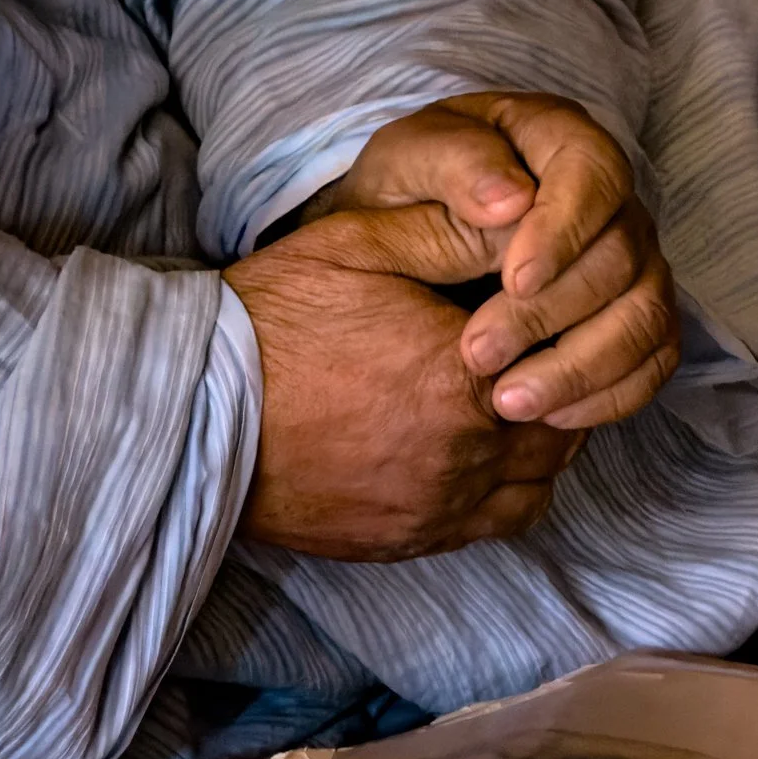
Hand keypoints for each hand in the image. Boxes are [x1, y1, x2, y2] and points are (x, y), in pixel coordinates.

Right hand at [225, 208, 582, 561]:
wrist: (194, 414)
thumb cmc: (271, 321)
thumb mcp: (358, 246)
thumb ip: (451, 232)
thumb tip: (525, 218)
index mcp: (463, 378)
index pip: (562, 354)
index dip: (562, 329)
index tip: (539, 311)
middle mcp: (464, 455)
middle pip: (562, 424)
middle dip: (557, 387)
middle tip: (533, 356)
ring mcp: (439, 507)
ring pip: (540, 481)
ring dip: (539, 444)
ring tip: (508, 406)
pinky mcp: (411, 540)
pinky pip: (497, 524)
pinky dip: (504, 491)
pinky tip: (476, 454)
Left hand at [305, 93, 680, 429]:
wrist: (406, 250)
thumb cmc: (407, 196)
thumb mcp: (406, 163)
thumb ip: (451, 165)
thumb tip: (511, 200)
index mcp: (560, 141)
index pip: (594, 175)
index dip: (564, 231)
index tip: (513, 279)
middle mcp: (611, 203)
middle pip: (620, 258)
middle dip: (550, 315)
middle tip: (478, 354)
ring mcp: (633, 265)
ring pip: (644, 318)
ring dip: (579, 368)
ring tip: (508, 403)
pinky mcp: (635, 321)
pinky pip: (654, 362)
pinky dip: (610, 397)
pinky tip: (549, 417)